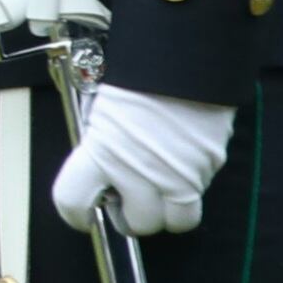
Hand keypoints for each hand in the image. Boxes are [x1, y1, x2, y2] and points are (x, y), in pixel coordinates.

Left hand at [52, 86, 232, 237]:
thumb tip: (100, 172)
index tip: (81, 214)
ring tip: (157, 187)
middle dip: (132, 215)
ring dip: (166, 211)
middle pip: (139, 224)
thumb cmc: (136, 78)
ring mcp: (180, 175)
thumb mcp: (98, 109)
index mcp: (102, 154)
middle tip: (127, 198)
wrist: (183, 58)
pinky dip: (188, 188)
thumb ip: (99, 147)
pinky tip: (178, 163)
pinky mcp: (209, 168)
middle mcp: (141, 173)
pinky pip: (199, 193)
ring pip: (177, 220)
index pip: (73, 201)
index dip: (74, 213)